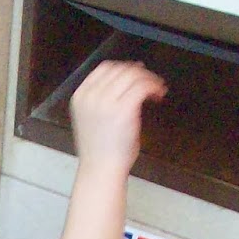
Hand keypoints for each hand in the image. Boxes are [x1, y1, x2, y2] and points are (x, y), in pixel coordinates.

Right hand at [68, 60, 166, 179]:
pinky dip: (154, 87)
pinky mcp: (123, 109)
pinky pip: (143, 86)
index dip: (123, 68)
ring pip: (134, 75)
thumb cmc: (100, 151)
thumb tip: (128, 80)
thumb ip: (104, 99)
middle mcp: (91, 96)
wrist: (101, 170)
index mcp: (81, 96)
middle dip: (139, 72)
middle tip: (150, 80)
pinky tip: (157, 95)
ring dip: (149, 78)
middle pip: (120, 69)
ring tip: (156, 89)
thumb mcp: (93, 118)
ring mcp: (106, 102)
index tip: (135, 74)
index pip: (104, 68)